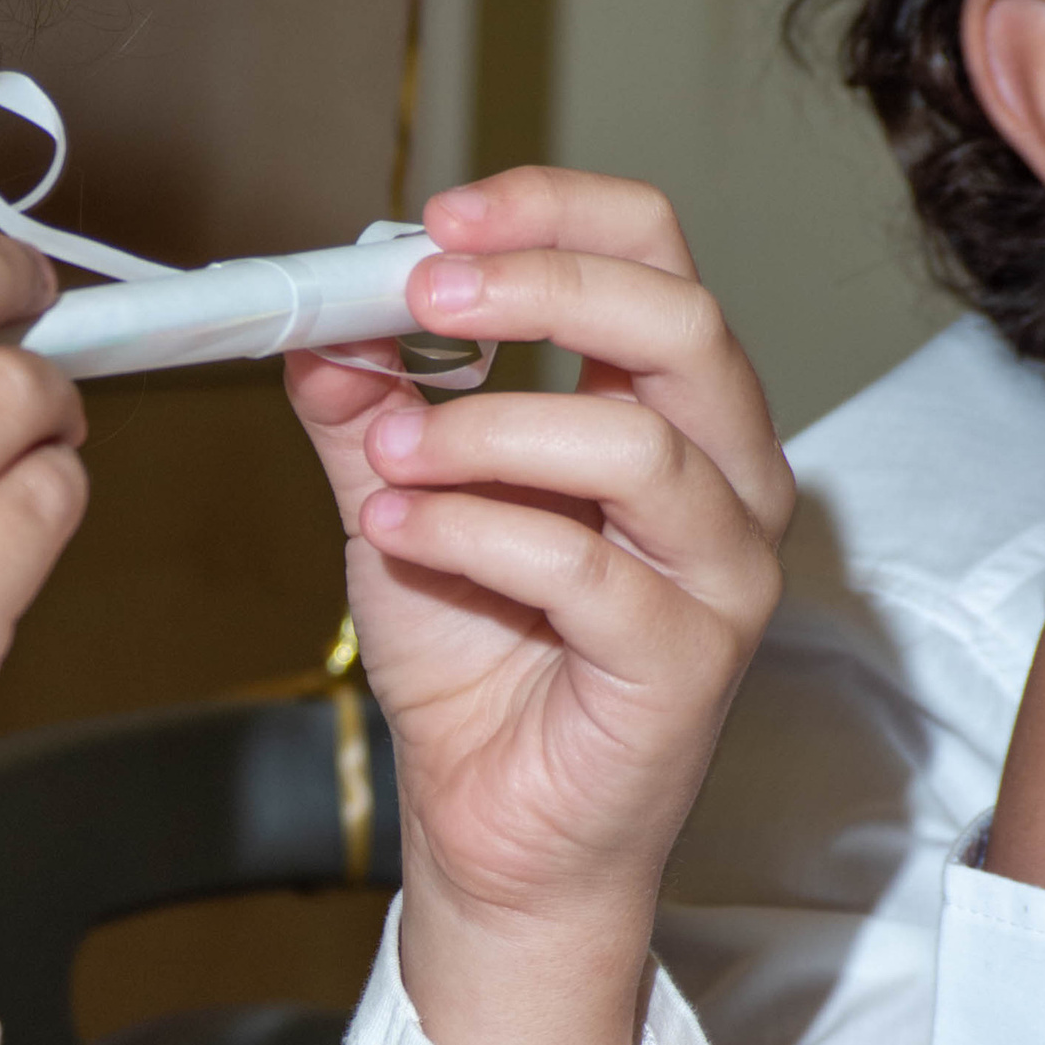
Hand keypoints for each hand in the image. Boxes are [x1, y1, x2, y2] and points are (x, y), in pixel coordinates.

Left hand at [285, 168, 789, 1044]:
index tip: (436, 218)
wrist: (491, 830)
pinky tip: (399, 530)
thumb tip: (318, 320)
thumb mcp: (401, 503)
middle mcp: (725, 476)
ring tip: (385, 455)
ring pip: (635, 440)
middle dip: (537, 287)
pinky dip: (476, 532)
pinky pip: (588, 566)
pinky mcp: (689, 661)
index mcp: (672, 410)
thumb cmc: (477, 666)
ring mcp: (722, 571)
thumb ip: (368, 411)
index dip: (552, 214)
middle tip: (418, 294)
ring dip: (485, 428)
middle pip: (677, 319)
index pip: (655, 256)